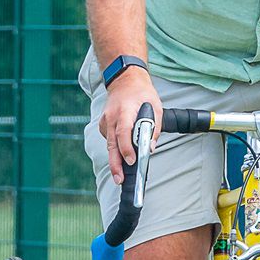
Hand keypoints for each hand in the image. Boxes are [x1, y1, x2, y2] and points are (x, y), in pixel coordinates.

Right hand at [99, 68, 163, 184]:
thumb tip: (150, 148)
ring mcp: (105, 120)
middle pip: (111, 144)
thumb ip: (154, 128)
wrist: (125, 80)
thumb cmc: (142, 93)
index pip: (123, 132)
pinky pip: (108, 140)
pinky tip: (121, 150)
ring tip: (120, 175)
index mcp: (125, 110)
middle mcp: (112, 116)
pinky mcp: (103, 124)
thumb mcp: (156, 106)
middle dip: (115, 164)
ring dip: (114, 160)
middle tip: (119, 179)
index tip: (131, 161)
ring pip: (109, 144)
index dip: (126, 148)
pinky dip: (114, 147)